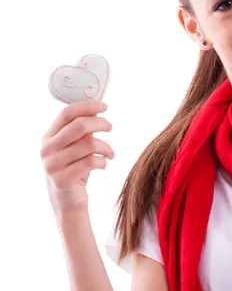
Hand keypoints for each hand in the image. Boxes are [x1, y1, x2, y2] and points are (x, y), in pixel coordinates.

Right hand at [40, 100, 113, 214]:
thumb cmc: (75, 168)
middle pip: (80, 126)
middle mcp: (47, 149)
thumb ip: (82, 129)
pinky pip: (91, 162)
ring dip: (107, 147)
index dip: (87, 106)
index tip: (104, 106)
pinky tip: (103, 164)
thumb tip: (97, 108)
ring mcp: (52, 165)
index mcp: (48, 136)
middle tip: (110, 127)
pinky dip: (103, 161)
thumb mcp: (76, 146)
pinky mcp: (62, 180)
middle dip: (101, 123)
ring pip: (89, 144)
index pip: (67, 113)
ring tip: (110, 153)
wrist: (68, 200)